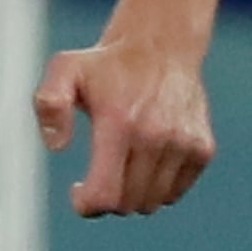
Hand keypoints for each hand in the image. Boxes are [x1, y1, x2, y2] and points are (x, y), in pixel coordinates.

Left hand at [34, 28, 217, 218]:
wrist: (161, 45)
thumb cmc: (105, 64)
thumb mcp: (65, 71)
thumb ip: (49, 104)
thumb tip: (57, 147)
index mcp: (119, 123)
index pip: (105, 195)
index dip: (86, 205)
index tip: (78, 189)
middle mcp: (156, 136)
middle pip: (127, 204)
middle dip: (106, 199)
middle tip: (98, 176)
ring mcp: (184, 144)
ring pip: (152, 203)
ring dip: (132, 196)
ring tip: (120, 168)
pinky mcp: (202, 149)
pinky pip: (175, 193)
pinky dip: (158, 189)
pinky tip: (144, 164)